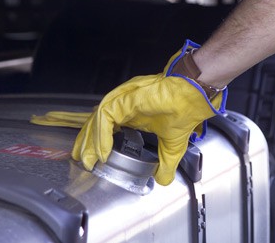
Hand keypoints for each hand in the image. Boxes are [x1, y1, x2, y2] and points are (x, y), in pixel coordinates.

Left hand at [71, 41, 225, 185]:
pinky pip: (107, 116)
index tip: (91, 159)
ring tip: (88, 159)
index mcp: (132, 114)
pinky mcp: (126, 99)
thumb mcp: (172, 145)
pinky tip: (102, 150)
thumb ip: (165, 162)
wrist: (194, 95)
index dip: (95, 142)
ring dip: (91, 141)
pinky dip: (102, 135)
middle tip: (80, 160)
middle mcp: (124, 105)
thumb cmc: (185, 109)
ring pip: (98, 120)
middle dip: (85, 142)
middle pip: (96, 123)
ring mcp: (123, 100)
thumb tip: (163, 180)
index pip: (106, 127)